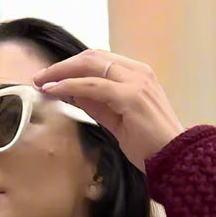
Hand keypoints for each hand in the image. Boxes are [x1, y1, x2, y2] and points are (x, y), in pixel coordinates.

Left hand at [32, 49, 184, 173]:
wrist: (175, 159)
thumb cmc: (150, 145)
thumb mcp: (117, 121)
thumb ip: (98, 105)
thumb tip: (72, 94)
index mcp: (138, 75)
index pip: (99, 61)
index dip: (72, 66)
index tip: (51, 78)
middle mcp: (138, 72)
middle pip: (92, 57)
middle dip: (62, 65)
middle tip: (40, 78)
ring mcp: (136, 82)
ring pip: (90, 66)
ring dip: (61, 72)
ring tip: (42, 82)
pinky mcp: (131, 96)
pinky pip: (93, 86)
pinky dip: (70, 86)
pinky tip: (55, 91)